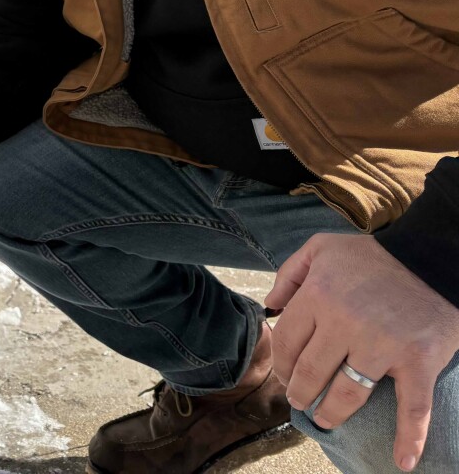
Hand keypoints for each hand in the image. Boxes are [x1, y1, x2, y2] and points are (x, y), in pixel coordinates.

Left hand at [266, 233, 458, 471]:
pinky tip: (401, 461)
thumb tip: (269, 306)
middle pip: (310, 372)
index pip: (286, 342)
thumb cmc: (373, 255)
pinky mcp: (418, 361)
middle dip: (299, 391)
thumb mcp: (321, 248)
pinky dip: (410, 437)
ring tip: (324, 419)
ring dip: (331, 413)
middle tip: (299, 400)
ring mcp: (382, 346)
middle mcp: (345, 323)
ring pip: (347, 393)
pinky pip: (413, 407)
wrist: (432, 257)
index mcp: (318, 296)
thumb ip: (290, 275)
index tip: (283, 375)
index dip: (280, 363)